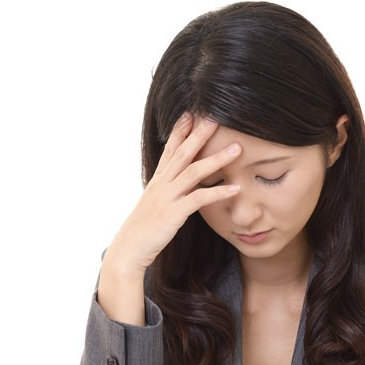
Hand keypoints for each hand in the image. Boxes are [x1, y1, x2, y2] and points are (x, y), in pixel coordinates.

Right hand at [103, 113, 241, 276]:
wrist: (127, 250)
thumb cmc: (142, 232)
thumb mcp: (153, 207)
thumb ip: (165, 195)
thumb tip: (177, 190)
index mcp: (157, 182)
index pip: (169, 151)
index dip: (179, 131)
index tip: (190, 113)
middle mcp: (161, 185)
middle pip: (182, 153)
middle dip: (199, 134)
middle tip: (215, 116)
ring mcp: (166, 198)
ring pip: (193, 172)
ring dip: (216, 159)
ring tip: (237, 148)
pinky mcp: (173, 213)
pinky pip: (199, 199)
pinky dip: (218, 192)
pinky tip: (235, 188)